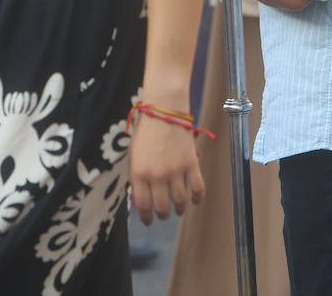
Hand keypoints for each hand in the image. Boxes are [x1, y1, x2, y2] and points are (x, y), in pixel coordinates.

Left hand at [130, 110, 204, 224]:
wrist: (165, 111)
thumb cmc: (146, 132)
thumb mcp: (134, 156)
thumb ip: (137, 177)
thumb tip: (141, 197)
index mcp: (139, 174)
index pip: (143, 205)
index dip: (146, 217)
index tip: (148, 221)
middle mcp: (157, 176)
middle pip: (162, 207)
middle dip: (162, 215)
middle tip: (163, 216)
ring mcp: (176, 171)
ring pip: (180, 201)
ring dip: (179, 209)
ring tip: (178, 210)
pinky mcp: (191, 164)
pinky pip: (198, 188)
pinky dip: (197, 198)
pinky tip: (195, 201)